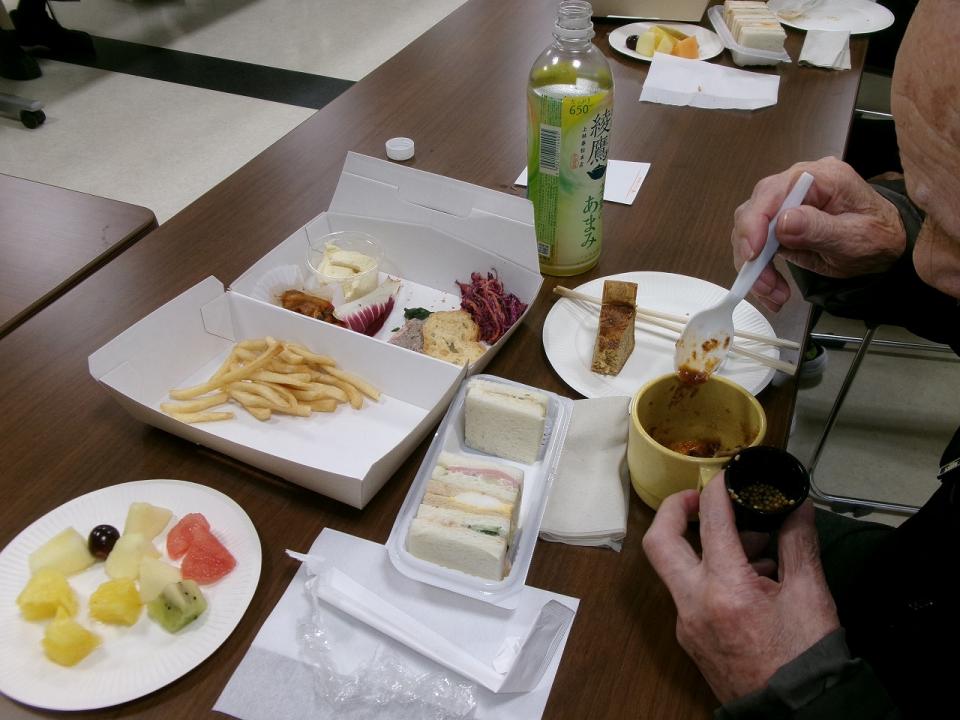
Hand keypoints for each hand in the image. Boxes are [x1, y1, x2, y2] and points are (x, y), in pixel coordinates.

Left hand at [642, 474, 839, 702]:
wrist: (798, 715)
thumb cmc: (806, 661)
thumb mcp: (811, 595)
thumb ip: (799, 543)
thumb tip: (796, 506)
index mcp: (725, 591)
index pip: (711, 522)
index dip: (717, 490)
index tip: (727, 476)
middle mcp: (694, 605)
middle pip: (660, 542)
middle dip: (675, 510)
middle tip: (699, 498)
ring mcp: (687, 624)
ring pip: (676, 568)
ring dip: (702, 545)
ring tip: (753, 543)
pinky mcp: (690, 638)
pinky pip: (689, 592)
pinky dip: (711, 573)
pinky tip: (751, 574)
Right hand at [731, 156, 906, 310]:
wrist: (886, 244)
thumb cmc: (878, 236)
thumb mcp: (856, 237)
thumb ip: (820, 228)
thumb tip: (783, 222)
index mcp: (821, 178)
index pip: (772, 192)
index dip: (755, 222)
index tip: (753, 253)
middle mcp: (798, 185)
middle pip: (753, 212)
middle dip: (751, 251)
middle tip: (763, 283)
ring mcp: (786, 204)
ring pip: (749, 232)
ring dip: (754, 266)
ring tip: (773, 292)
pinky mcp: (780, 223)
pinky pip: (757, 245)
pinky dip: (759, 270)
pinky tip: (771, 289)